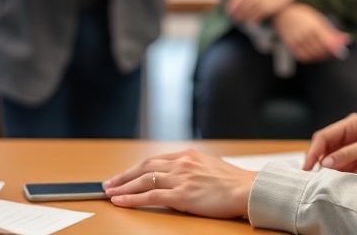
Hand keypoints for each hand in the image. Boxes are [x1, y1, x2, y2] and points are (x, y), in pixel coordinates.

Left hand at [103, 150, 255, 219]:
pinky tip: (121, 201)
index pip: (154, 160)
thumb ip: (191, 170)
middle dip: (124, 176)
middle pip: (144, 167)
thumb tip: (178, 180)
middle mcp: (181, 164)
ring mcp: (180, 178)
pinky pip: (150, 197)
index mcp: (187, 155)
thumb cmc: (233, 183)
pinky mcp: (181, 195)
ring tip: (109, 192)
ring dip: (123, 187)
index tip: (125, 174)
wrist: (247, 190)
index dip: (136, 168)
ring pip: (143, 181)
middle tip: (108, 183)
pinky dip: (132, 198)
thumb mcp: (209, 168)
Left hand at [224, 0, 295, 23]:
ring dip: (244, 18)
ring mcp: (260, 1)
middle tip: (235, 19)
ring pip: (247, 13)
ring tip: (245, 19)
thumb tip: (234, 1)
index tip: (228, 12)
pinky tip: (253, 21)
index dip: (230, 7)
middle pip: (240, 7)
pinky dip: (253, 20)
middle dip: (236, 14)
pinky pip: (256, 17)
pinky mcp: (267, 8)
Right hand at [272, 4, 350, 62]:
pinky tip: (314, 53)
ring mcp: (296, 40)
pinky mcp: (290, 46)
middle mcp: (304, 34)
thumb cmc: (302, 13)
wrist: (282, 11)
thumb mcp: (318, 19)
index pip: (328, 43)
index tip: (340, 48)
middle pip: (321, 50)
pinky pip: (304, 57)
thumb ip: (331, 32)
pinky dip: (311, 57)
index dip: (336, 48)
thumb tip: (346, 39)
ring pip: (313, 55)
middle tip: (333, 48)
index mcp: (313, 25)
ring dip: (321, 55)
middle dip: (330, 51)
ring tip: (324, 50)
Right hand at [303, 113, 356, 178]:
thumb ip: (349, 153)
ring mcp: (351, 149)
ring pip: (332, 159)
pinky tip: (333, 181)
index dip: (314, 150)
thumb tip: (326, 162)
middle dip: (316, 160)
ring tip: (319, 180)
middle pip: (325, 147)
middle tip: (309, 175)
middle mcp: (347, 136)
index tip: (307, 165)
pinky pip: (341, 168)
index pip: (324, 136)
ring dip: (326, 169)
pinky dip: (336, 174)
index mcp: (350, 125)